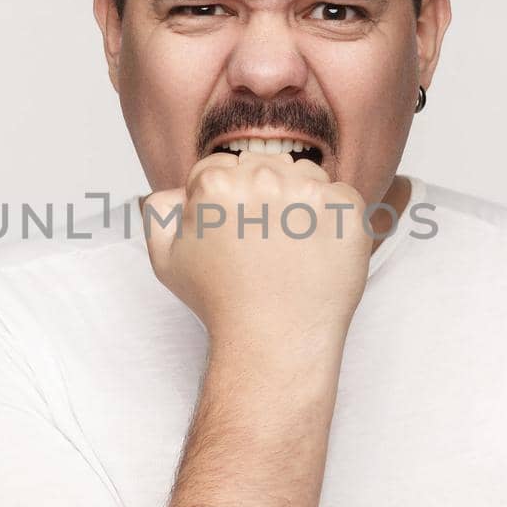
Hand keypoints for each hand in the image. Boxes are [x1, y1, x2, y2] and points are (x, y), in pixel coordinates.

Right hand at [141, 152, 371, 357]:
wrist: (273, 342)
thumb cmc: (221, 303)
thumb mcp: (166, 259)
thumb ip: (160, 210)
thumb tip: (181, 188)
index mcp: (216, 184)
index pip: (223, 166)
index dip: (227, 200)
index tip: (236, 232)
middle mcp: (263, 179)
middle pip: (266, 165)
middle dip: (264, 195)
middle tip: (264, 243)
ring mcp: (309, 194)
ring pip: (306, 175)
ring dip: (301, 201)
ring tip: (291, 248)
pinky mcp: (347, 211)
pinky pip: (343, 197)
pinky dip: (335, 220)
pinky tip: (318, 252)